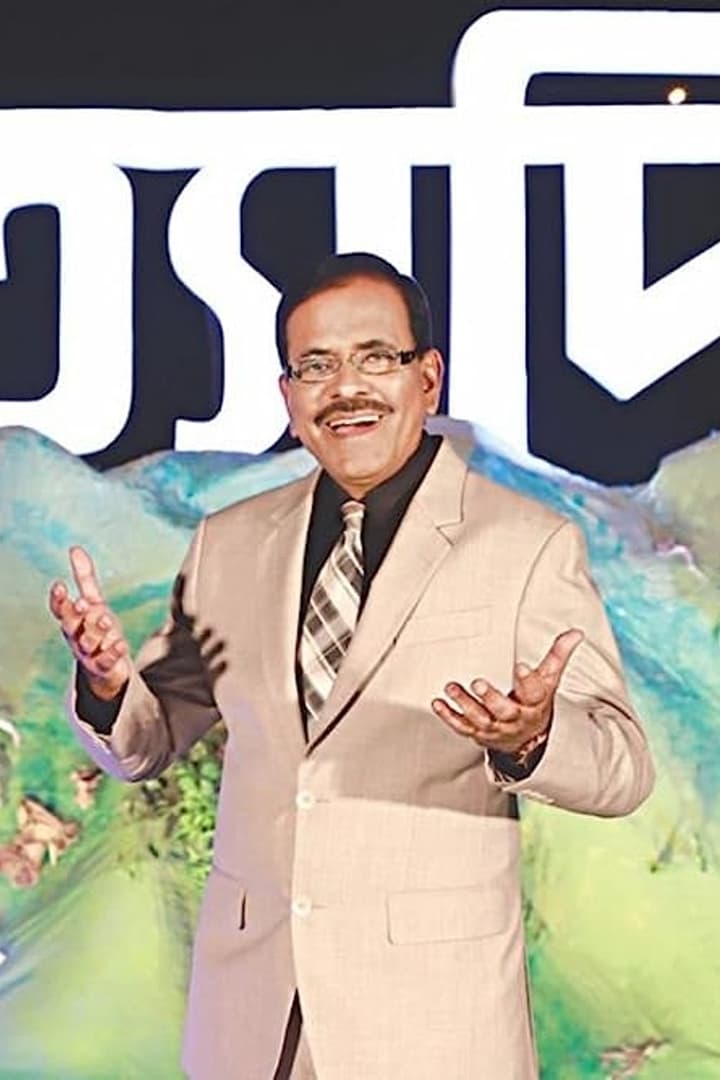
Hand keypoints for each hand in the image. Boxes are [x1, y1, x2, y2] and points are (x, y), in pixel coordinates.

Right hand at [48, 546, 130, 700]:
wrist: (106, 668)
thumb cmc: (97, 629)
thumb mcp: (93, 602)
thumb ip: (84, 578)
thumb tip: (75, 548)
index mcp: (72, 620)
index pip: (60, 609)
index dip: (58, 599)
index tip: (59, 585)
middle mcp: (77, 636)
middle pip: (72, 626)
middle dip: (76, 615)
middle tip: (82, 603)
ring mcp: (89, 653)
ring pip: (88, 643)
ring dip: (96, 631)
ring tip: (105, 619)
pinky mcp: (103, 666)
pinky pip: (106, 660)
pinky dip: (112, 652)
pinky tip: (121, 644)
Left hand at [431, 629, 583, 754]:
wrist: (529, 739)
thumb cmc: (535, 703)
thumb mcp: (549, 680)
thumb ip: (558, 655)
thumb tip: (575, 633)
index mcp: (534, 703)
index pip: (535, 691)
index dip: (528, 680)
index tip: (521, 666)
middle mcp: (515, 718)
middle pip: (504, 710)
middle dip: (491, 698)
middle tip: (477, 683)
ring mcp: (496, 728)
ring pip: (480, 719)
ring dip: (464, 704)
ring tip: (451, 688)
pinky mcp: (478, 733)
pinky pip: (462, 727)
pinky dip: (449, 717)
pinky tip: (438, 704)